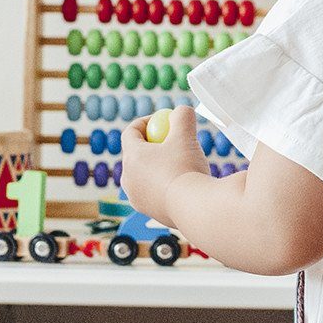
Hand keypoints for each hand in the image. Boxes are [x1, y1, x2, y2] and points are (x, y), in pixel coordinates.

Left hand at [120, 111, 201, 227]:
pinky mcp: (147, 211)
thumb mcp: (186, 135)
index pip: (130, 132)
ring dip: (158, 167)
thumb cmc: (187, 170)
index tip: (161, 121)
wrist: (195, 208)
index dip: (145, 122)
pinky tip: (182, 185)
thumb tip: (181, 111)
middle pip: (136, 154)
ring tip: (179, 164)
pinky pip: (153, 192)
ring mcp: (135, 197)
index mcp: (132, 157)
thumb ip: (182, 117)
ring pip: (144, 175)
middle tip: (171, 142)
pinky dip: (164, 185)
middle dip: (151, 145)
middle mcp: (128, 178)